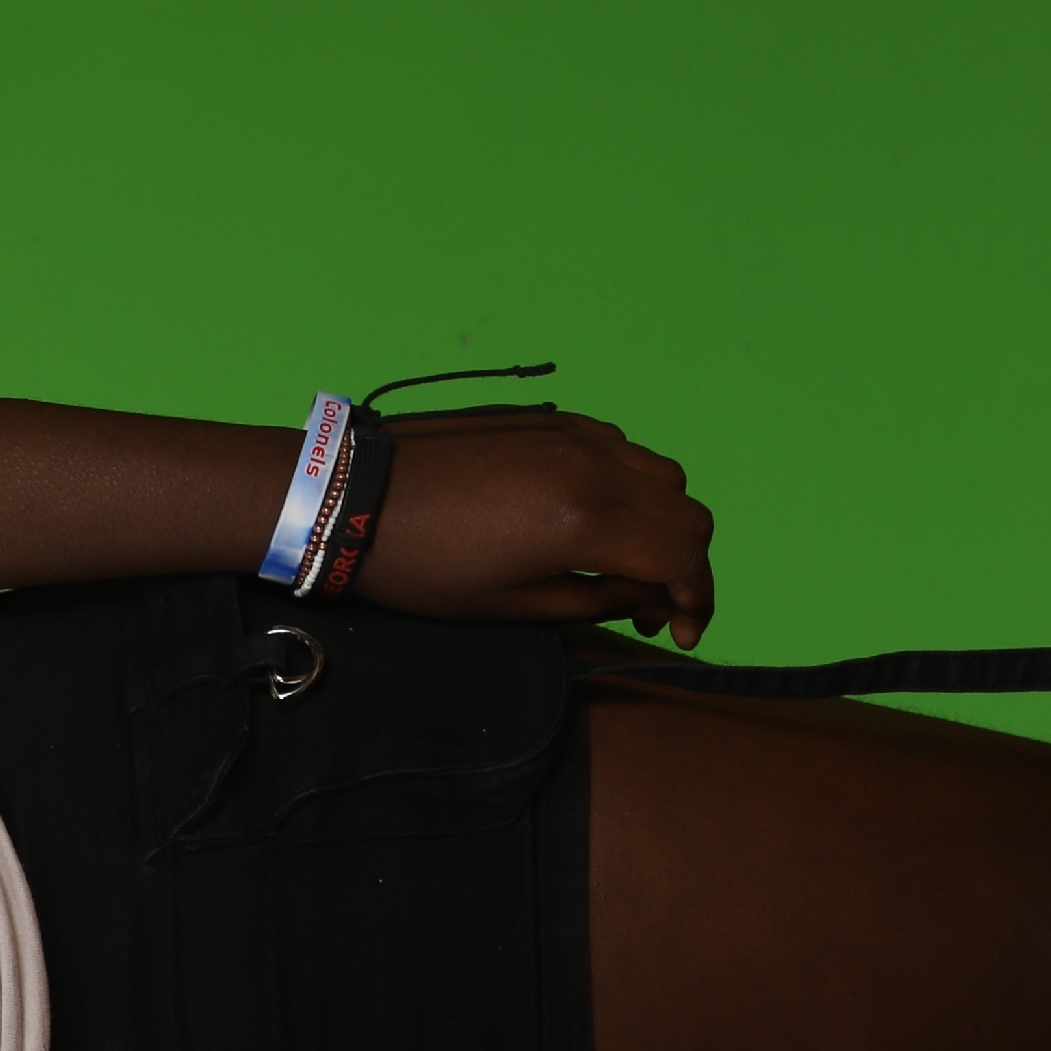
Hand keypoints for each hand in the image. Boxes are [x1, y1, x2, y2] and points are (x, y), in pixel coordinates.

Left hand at [359, 409, 717, 648]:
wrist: (352, 497)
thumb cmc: (421, 565)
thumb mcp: (511, 605)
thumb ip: (599, 601)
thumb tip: (652, 598)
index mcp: (588, 518)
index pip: (685, 554)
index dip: (697, 599)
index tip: (680, 632)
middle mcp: (597, 464)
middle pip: (687, 512)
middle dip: (685, 564)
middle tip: (651, 607)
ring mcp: (576, 433)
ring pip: (661, 475)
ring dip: (660, 523)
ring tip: (622, 565)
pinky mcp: (551, 419)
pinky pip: (620, 450)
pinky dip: (627, 488)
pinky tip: (587, 521)